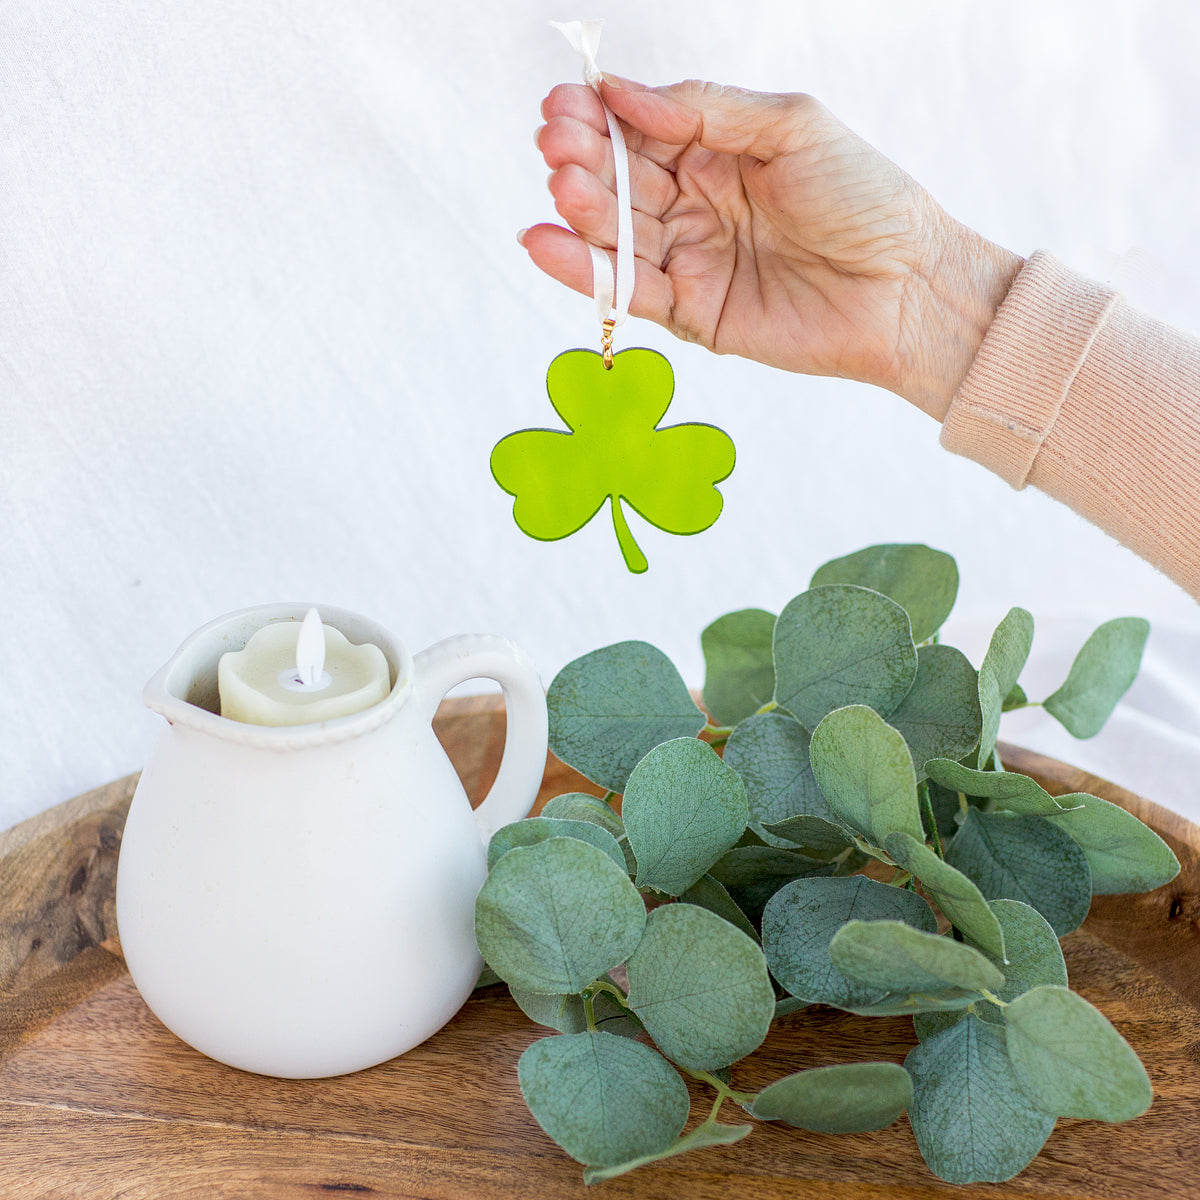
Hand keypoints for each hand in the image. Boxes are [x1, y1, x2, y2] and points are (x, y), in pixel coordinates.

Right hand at [526, 78, 1022, 419]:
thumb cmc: (865, 198)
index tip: (564, 103)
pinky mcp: (691, 314)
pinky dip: (586, 271)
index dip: (601, 118)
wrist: (907, 287)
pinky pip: (630, 291)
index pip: (642, 132)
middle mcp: (696, 207)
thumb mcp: (790, 126)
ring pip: (619, 234)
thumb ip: (708, 109)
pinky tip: (547, 243)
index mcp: (718, 155)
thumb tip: (626, 94)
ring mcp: (691, 261)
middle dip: (584, 159)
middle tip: (553, 140)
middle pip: (621, 181)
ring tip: (560, 184)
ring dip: (582, 210)